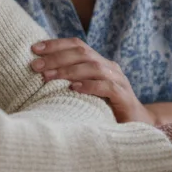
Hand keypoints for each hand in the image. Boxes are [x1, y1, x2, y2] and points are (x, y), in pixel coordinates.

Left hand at [31, 38, 153, 124]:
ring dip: (68, 70)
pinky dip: (89, 86)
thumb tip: (40, 75)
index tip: (34, 48)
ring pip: (94, 67)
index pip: (78, 45)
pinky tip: (73, 88)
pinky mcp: (124, 98)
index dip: (56, 44)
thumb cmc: (105, 109)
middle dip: (57, 57)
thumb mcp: (86, 92)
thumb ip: (70, 81)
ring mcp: (119, 81)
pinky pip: (107, 87)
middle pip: (83, 53)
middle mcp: (110, 68)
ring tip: (48, 77)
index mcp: (100, 63)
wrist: (137, 126)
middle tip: (35, 65)